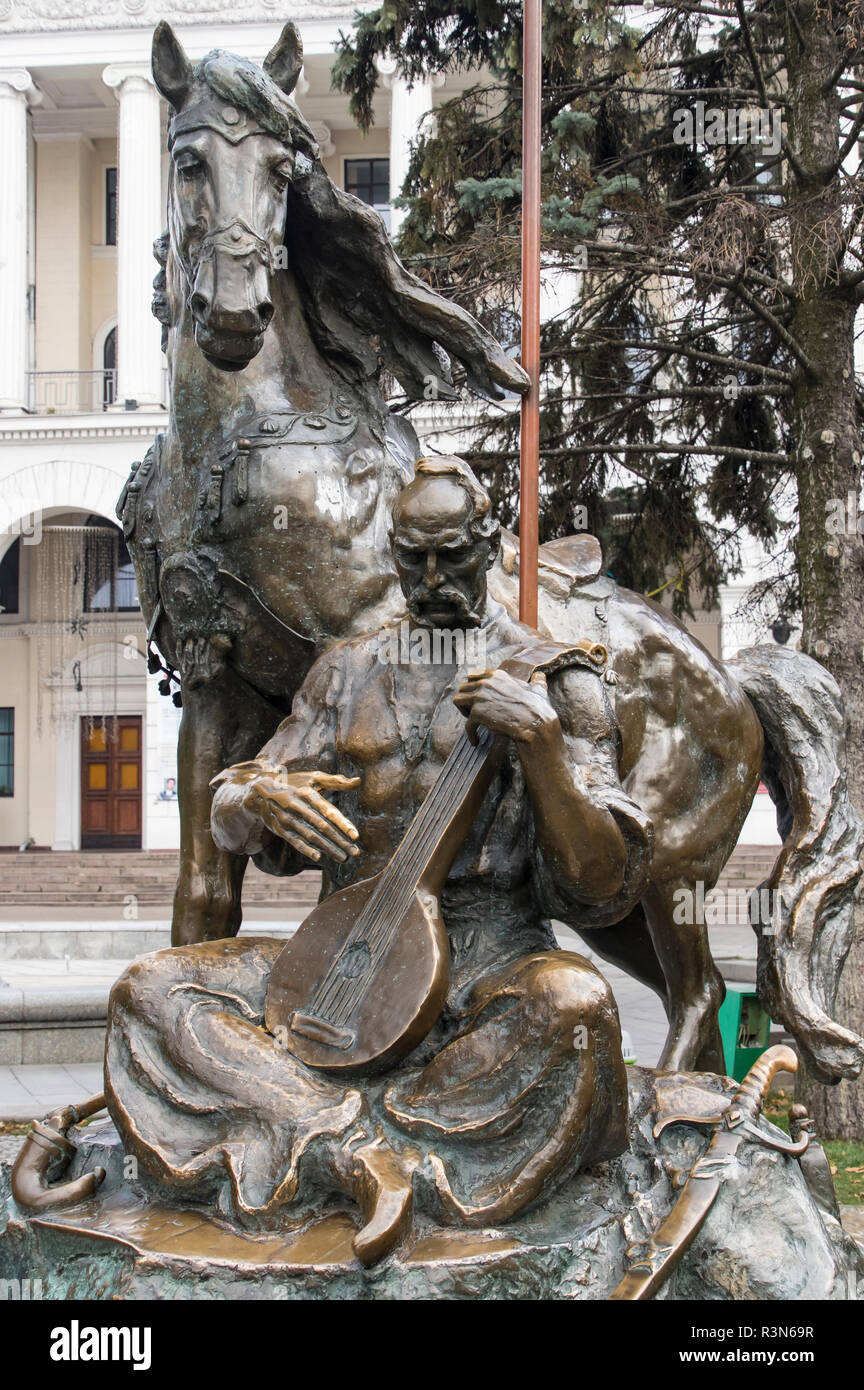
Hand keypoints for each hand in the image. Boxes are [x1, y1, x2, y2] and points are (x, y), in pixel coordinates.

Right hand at [245, 770, 360, 863]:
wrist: (261, 790)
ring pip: (310, 836)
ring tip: (343, 857)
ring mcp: (288, 819)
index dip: (342, 824)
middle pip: (322, 827)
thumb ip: (336, 781)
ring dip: (328, 848)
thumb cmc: (294, 783)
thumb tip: (358, 781)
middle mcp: (297, 806)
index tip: (356, 836)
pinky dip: (305, 849)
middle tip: (355, 852)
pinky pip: (295, 841)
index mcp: (308, 793)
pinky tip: (318, 857)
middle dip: (339, 841)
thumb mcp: (313, 777)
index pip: (328, 811)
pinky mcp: (280, 829)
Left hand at [452, 668, 559, 744]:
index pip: (473, 676)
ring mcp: (480, 697)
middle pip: (462, 688)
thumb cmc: (538, 710)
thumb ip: (536, 682)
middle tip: (475, 713)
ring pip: (457, 701)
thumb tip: (540, 676)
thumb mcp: (538, 690)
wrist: (535, 724)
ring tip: (474, 723)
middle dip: (466, 701)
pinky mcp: (477, 713)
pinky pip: (467, 725)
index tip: (476, 699)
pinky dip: (471, 734)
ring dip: (463, 712)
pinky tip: (476, 741)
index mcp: (497, 675)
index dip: (473, 689)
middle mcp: (486, 683)